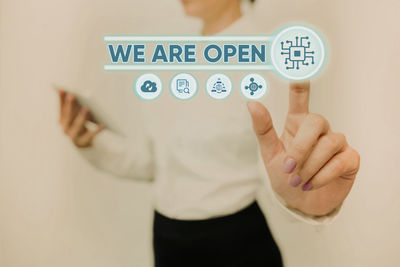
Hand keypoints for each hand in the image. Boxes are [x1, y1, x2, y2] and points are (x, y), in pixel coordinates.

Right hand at [58, 89, 103, 147]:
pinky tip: (102, 124)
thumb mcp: (77, 119)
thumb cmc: (81, 129)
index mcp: (62, 122)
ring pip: (77, 126)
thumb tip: (77, 96)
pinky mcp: (84, 143)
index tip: (62, 89)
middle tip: (73, 95)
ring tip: (86, 108)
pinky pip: (91, 135)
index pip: (61, 109)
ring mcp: (73, 137)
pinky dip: (96, 130)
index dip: (61, 99)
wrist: (85, 148)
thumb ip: (76, 109)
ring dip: (82, 116)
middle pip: (68, 116)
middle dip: (70, 105)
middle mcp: (65, 130)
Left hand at [247, 81, 359, 215]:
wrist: (300, 203)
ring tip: (298, 181)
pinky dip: (323, 175)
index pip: (301, 98)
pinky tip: (312, 183)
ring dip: (310, 166)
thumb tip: (251, 102)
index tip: (300, 65)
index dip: (301, 82)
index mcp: (297, 123)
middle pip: (316, 121)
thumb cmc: (284, 176)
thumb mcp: (269, 154)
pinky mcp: (350, 158)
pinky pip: (341, 160)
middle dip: (301, 146)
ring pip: (329, 143)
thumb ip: (263, 129)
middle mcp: (319, 129)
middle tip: (288, 168)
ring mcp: (336, 142)